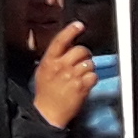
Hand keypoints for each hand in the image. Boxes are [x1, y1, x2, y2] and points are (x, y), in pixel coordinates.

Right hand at [33, 18, 96, 132]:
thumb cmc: (45, 93)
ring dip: (88, 68)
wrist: (48, 113)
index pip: (60, 41)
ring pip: (90, 63)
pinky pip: (94, 76)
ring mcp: (72, 77)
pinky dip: (92, 79)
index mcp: (49, 61)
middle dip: (84, 55)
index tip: (79, 25)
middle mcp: (61, 67)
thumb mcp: (43, 71)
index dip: (70, 31)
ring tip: (81, 76)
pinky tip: (85, 84)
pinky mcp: (82, 87)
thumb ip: (54, 57)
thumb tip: (67, 46)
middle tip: (81, 61)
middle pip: (81, 50)